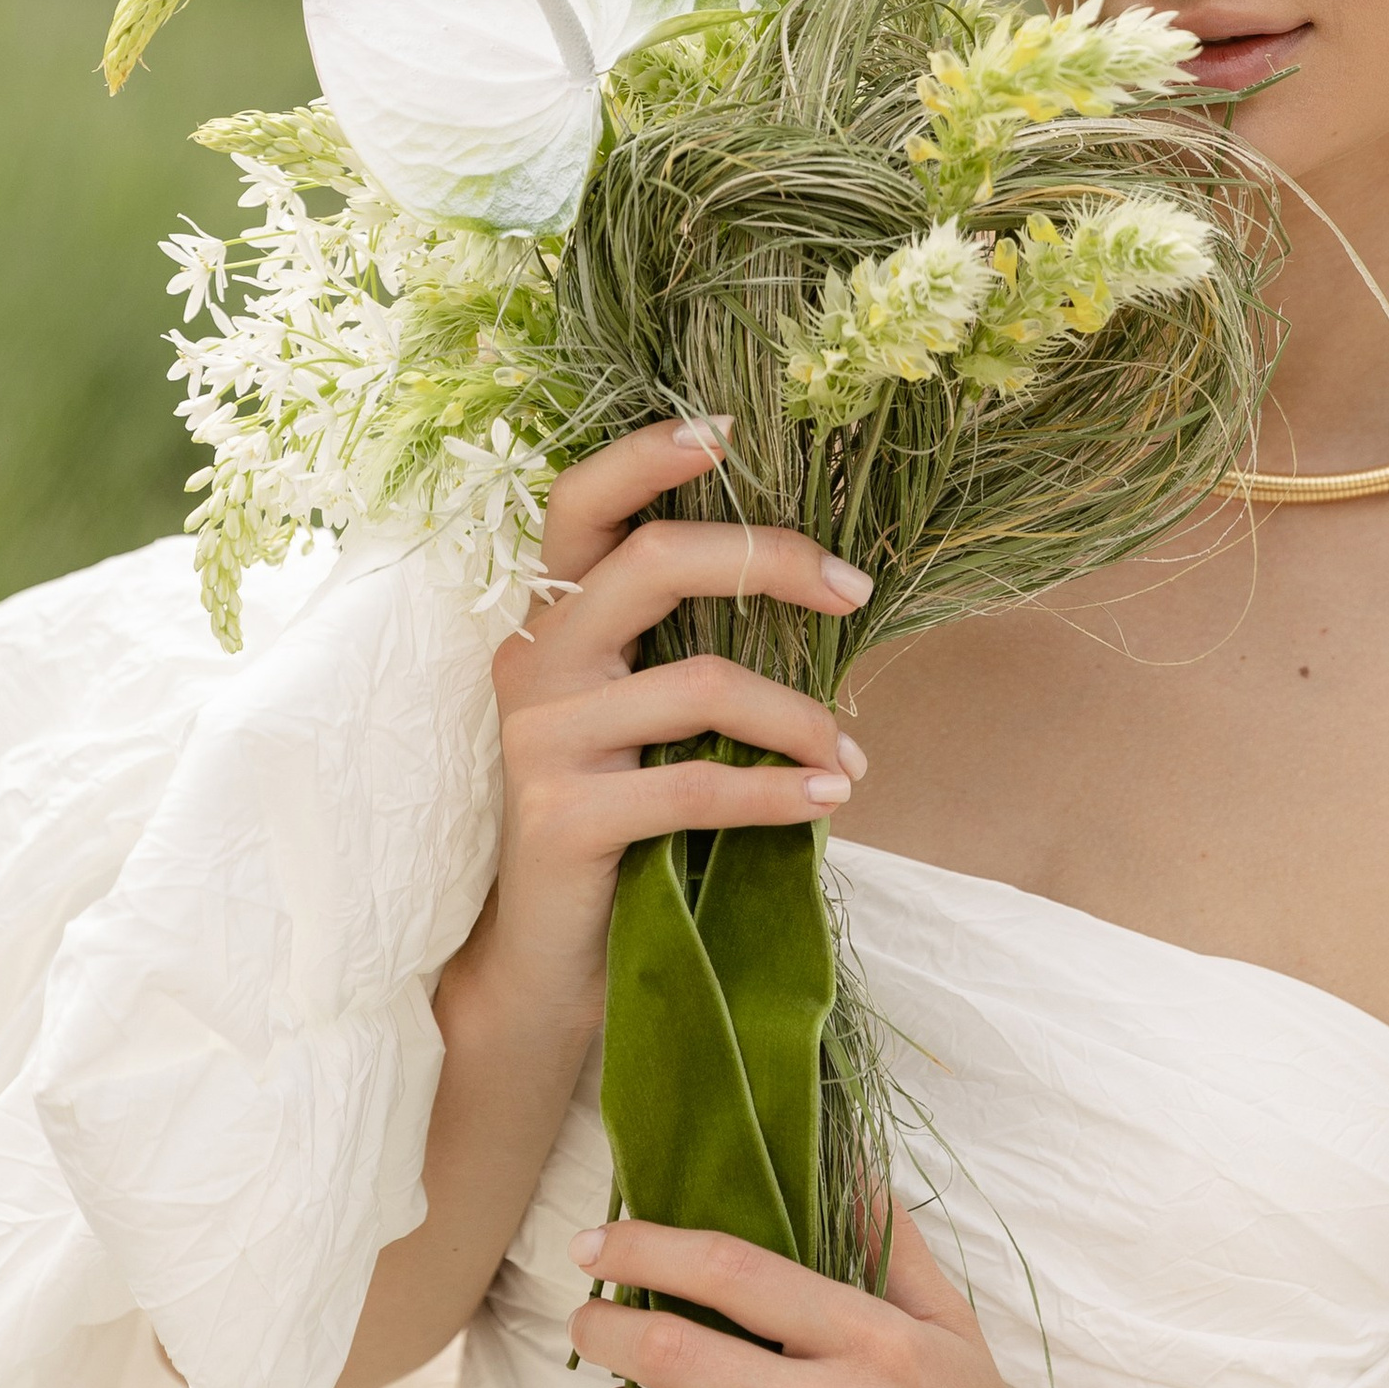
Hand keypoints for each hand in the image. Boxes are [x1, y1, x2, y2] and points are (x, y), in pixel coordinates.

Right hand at [484, 419, 871, 1038]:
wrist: (547, 955)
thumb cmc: (621, 819)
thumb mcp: (644, 717)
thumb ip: (688, 647)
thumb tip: (823, 586)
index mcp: (551, 619)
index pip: (581, 504)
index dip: (647, 455)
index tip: (728, 432)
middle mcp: (534, 660)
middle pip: (654, 560)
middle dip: (770, 560)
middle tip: (854, 590)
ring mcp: (540, 737)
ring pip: (700, 683)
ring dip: (799, 716)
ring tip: (849, 754)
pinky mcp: (561, 815)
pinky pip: (697, 784)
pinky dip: (779, 791)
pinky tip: (827, 798)